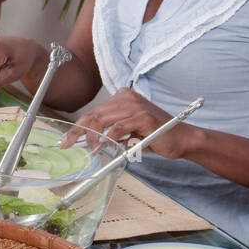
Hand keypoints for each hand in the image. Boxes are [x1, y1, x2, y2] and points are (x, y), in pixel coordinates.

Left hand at [62, 88, 195, 158]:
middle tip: (69, 146)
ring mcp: (135, 106)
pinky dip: (109, 139)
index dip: (77, 127)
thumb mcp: (127, 131)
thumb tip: (86, 141)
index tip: (66, 141)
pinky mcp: (144, 117)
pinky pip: (118, 128)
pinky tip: (107, 147)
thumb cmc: (154, 136)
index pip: (93, 112)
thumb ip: (109, 131)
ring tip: (92, 151)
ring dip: (93, 138)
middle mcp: (127, 98)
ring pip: (102, 121)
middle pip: (93, 115)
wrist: (182, 139)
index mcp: (122, 98)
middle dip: (78, 133)